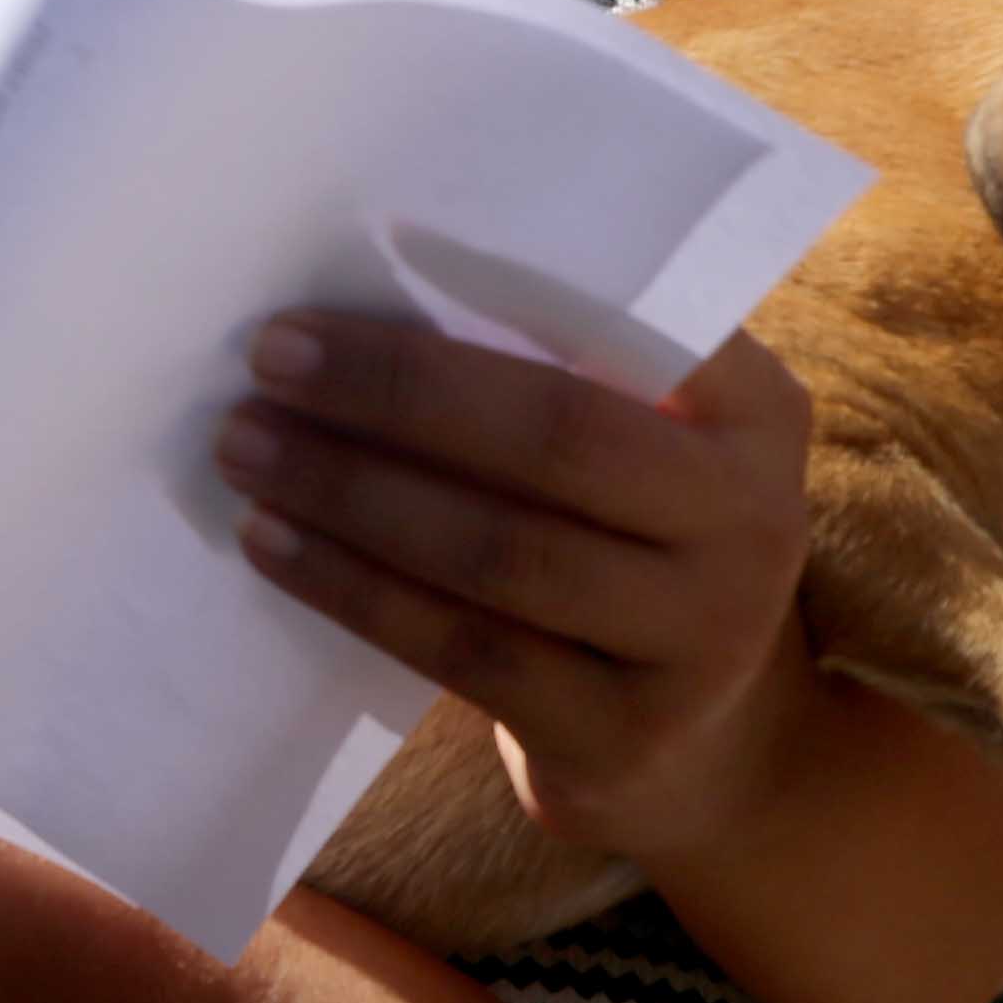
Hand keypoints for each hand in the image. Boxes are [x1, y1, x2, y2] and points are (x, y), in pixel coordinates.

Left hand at [219, 318, 813, 857]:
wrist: (707, 748)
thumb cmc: (633, 541)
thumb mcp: (649, 444)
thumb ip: (569, 366)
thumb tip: (371, 281)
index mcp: (756, 414)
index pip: (633, 322)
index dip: (489, 288)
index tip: (366, 254)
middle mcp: (753, 524)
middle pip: (557, 439)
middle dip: (395, 391)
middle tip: (268, 358)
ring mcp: (698, 645)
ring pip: (498, 553)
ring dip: (352, 493)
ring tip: (245, 450)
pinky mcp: (619, 740)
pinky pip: (465, 652)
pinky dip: (355, 591)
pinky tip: (275, 547)